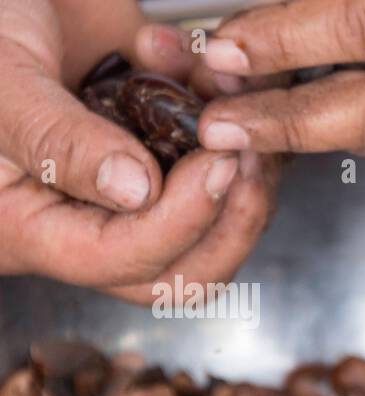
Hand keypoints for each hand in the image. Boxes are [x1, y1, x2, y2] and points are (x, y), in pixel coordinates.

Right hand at [0, 0, 278, 302]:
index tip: (217, 166)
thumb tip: (137, 190)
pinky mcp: (163, 145)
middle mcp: (89, 219)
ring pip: (216, 221)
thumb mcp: (2, 86)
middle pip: (181, 269)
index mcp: (32, 227)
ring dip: (242, 161)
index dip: (179, 223)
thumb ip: (60, 140)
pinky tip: (199, 64)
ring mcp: (134, 185)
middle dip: (230, 219)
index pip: (119, 260)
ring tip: (228, 96)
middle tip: (246, 157)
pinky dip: (226, 113)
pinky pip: (218, 156)